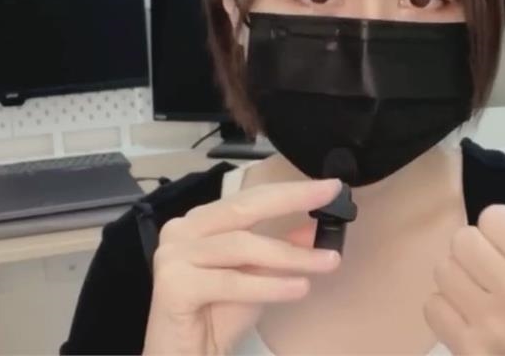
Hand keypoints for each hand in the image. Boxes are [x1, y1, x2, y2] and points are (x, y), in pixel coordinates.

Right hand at [143, 179, 342, 354]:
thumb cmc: (217, 317)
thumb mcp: (260, 278)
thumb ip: (281, 251)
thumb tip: (315, 228)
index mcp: (200, 222)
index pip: (249, 197)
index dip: (290, 191)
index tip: (329, 186)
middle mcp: (182, 230)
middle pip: (244, 208)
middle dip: (292, 200)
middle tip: (330, 196)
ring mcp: (173, 255)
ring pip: (242, 246)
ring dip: (291, 255)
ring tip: (328, 261)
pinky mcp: (173, 284)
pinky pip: (230, 282)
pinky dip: (269, 285)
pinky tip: (299, 288)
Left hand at [424, 179, 504, 354]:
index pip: (495, 217)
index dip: (504, 232)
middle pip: (464, 239)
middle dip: (479, 253)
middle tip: (500, 274)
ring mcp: (493, 328)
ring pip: (444, 269)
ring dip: (460, 280)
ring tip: (485, 296)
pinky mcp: (468, 350)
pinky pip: (432, 304)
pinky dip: (447, 310)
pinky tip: (472, 320)